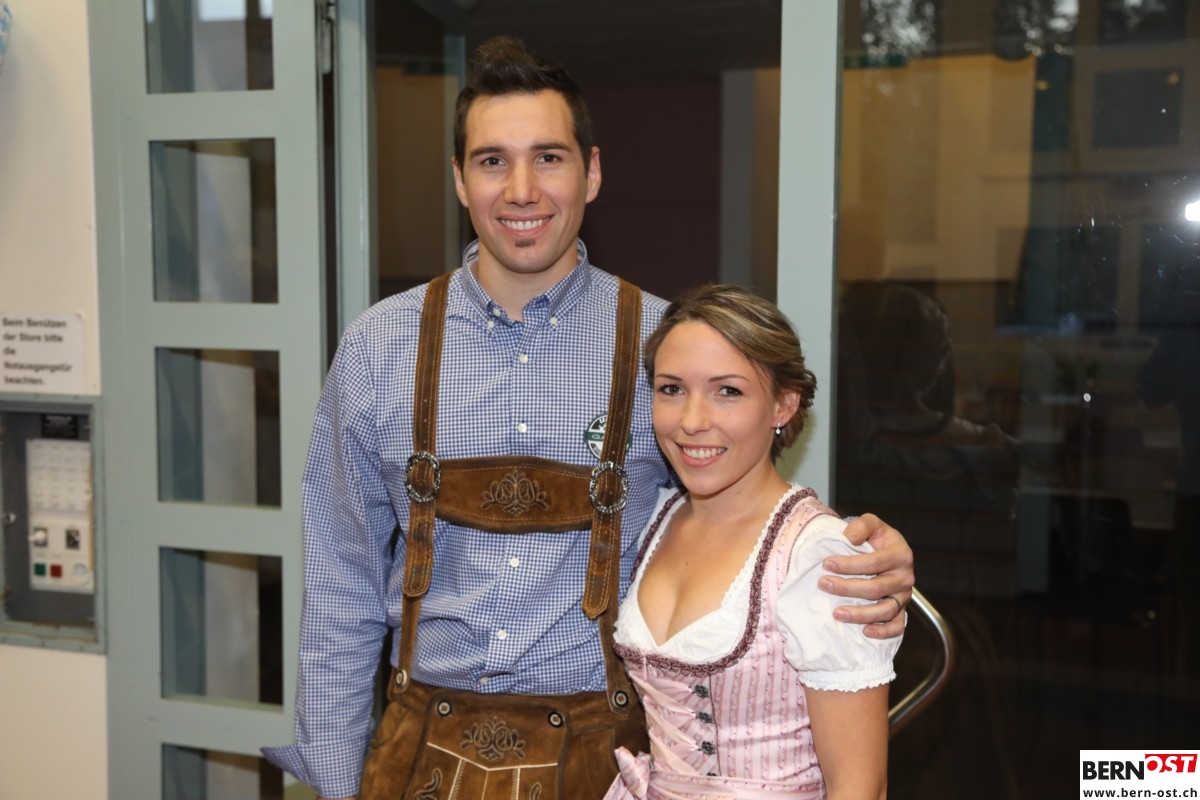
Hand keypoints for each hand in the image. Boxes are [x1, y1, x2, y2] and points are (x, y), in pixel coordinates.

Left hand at [820, 513, 913, 638]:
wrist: (887, 551)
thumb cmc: (877, 539)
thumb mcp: (871, 523)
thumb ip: (862, 525)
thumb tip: (850, 538)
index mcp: (900, 555)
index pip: (874, 562)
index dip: (850, 564)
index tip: (827, 563)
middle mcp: (905, 577)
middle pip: (876, 588)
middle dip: (847, 588)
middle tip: (823, 584)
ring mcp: (904, 596)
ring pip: (885, 610)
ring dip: (860, 614)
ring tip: (836, 613)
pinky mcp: (901, 611)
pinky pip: (896, 626)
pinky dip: (883, 632)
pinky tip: (865, 631)